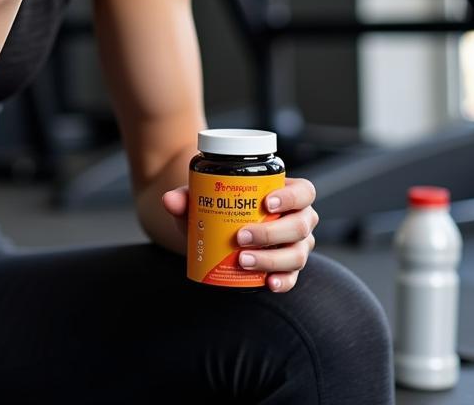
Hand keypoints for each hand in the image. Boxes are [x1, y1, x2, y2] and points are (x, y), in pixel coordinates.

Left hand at [162, 177, 318, 292]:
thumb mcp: (203, 198)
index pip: (303, 191)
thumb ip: (187, 197)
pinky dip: (283, 281)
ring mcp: (296, 245)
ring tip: (243, 260)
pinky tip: (267, 283)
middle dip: (272, 232)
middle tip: (241, 237)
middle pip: (301, 225)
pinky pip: (293, 277)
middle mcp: (297, 219)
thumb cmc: (218, 206)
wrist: (215, 230)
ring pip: (298, 254)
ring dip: (272, 258)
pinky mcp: (288, 268)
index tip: (266, 203)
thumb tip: (170, 201)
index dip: (291, 197)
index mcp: (285, 193)